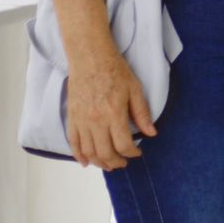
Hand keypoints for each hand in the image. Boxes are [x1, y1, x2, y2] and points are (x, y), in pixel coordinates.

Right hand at [66, 49, 154, 169]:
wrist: (90, 58)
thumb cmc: (114, 70)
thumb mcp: (135, 89)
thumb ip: (142, 113)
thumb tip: (152, 133)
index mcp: (114, 113)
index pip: (123, 144)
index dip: (132, 153)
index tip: (137, 152)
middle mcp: (96, 120)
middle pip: (105, 153)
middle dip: (117, 162)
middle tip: (124, 162)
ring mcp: (82, 121)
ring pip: (89, 151)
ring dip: (99, 162)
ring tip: (109, 164)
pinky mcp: (72, 118)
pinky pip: (73, 143)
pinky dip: (79, 155)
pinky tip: (86, 162)